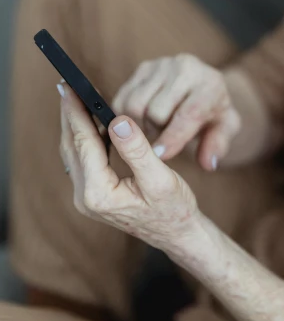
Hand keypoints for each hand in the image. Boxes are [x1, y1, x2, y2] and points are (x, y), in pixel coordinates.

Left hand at [59, 84, 199, 261]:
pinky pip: (84, 160)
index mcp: (99, 193)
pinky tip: (96, 123)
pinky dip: (86, 137)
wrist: (178, 234)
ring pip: (74, 152)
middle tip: (68, 86)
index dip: (76, 112)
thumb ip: (137, 150)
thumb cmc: (174, 209)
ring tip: (79, 99)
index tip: (70, 87)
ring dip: (76, 125)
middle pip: (72, 146)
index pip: (83, 143)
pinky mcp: (94, 195)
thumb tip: (119, 121)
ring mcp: (88, 198)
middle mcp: (86, 197)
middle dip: (70, 115)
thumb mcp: (160, 178)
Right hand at [112, 55, 240, 170]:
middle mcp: (185, 68)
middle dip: (157, 132)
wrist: (203, 85)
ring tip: (155, 128)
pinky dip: (126, 116)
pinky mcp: (143, 67)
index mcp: (210, 84)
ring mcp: (162, 65)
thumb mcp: (224, 129)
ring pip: (135, 105)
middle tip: (163, 137)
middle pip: (156, 111)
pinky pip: (122, 98)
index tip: (159, 155)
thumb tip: (208, 163)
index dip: (172, 138)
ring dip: (140, 124)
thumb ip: (218, 145)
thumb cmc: (213, 112)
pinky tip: (141, 121)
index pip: (188, 113)